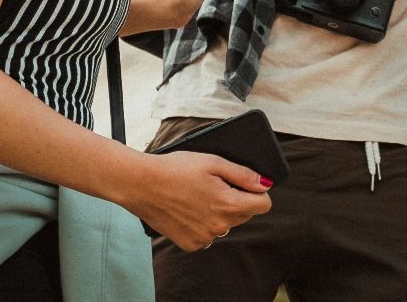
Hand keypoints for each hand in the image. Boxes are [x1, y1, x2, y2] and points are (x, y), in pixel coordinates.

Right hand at [122, 150, 271, 251]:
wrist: (141, 184)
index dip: (257, 191)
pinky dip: (204, 223)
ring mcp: (204, 237)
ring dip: (220, 212)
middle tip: (215, 185)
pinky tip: (189, 209)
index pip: (263, 205)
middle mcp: (219, 226)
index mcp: (228, 204)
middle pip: (245, 214)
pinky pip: (208, 234)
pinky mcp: (190, 244)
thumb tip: (265, 184)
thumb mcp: (213, 162)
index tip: (245, 183)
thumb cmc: (175, 169)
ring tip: (199, 195)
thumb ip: (243, 174)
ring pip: (226, 224)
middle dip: (237, 200)